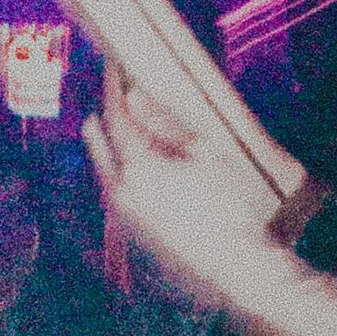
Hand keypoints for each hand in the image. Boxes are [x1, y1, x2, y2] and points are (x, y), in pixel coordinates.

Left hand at [84, 81, 284, 319]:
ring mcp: (123, 215)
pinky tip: (132, 168)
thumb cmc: (230, 207)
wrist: (236, 268)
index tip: (113, 67)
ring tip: (113, 128)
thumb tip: (135, 97)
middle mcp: (121, 191)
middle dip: (102, 116)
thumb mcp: (205, 153)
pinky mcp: (132, 233)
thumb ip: (166, 123)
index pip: (115, 116)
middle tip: (108, 95)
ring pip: (105, 169)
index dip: (113, 88)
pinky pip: (115, 192)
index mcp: (138, 166)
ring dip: (106, 145)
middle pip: (99, 143)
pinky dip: (117, 170)